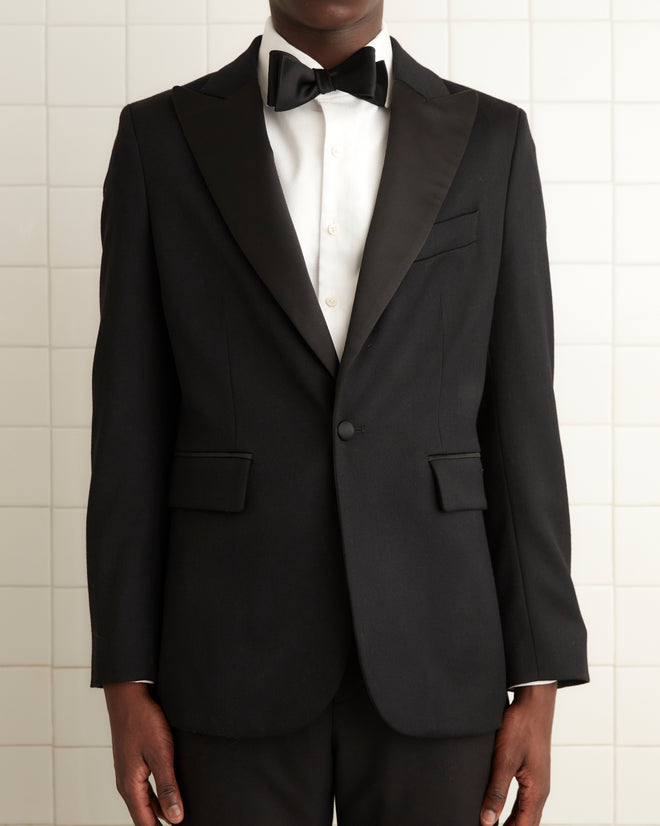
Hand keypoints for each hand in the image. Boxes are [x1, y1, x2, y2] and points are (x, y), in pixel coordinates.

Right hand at [104, 682, 183, 825]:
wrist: (128, 696)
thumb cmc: (143, 721)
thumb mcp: (160, 754)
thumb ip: (168, 787)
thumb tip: (175, 817)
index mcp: (130, 787)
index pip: (146, 823)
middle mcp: (126, 783)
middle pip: (146, 814)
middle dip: (163, 821)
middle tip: (182, 822)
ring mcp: (129, 772)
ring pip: (147, 800)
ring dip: (161, 808)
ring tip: (180, 811)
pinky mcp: (133, 762)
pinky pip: (146, 786)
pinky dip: (159, 793)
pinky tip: (172, 790)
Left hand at [480, 682, 556, 825]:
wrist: (533, 703)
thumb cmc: (522, 727)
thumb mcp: (504, 760)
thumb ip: (496, 791)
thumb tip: (487, 820)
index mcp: (536, 792)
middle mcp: (540, 790)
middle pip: (526, 823)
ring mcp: (538, 781)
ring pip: (525, 812)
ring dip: (511, 822)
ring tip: (491, 824)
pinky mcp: (532, 772)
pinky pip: (524, 799)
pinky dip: (513, 809)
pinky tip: (500, 807)